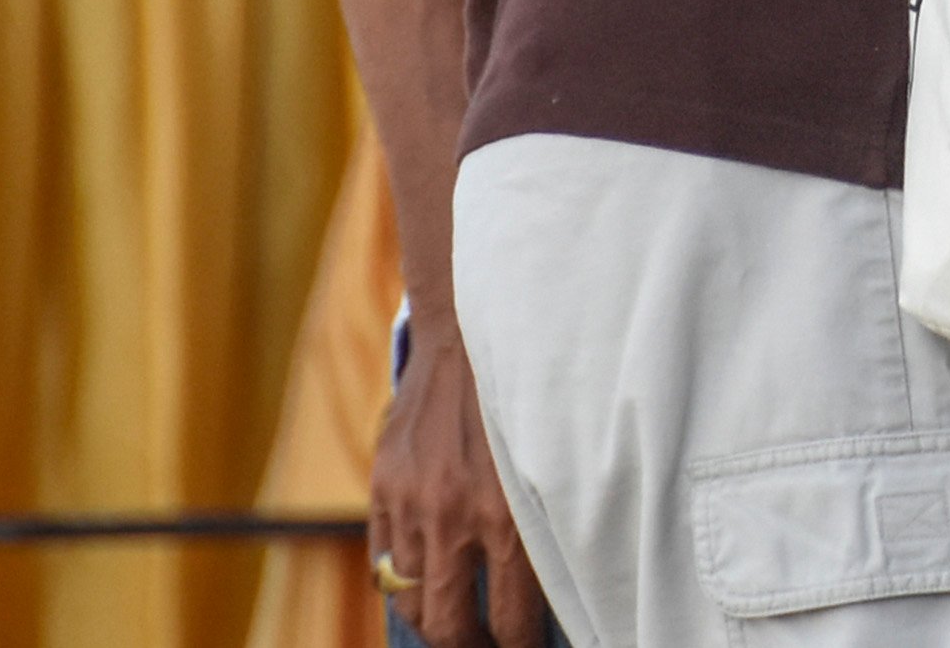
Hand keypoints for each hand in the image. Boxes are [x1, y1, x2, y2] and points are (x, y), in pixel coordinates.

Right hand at [369, 326, 549, 647]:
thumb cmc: (532, 396)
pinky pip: (386, 561)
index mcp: (512, 515)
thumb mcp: (555, 459)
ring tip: (457, 629)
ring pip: (414, 600)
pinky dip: (403, 582)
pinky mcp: (384, 488)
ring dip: (436, 623)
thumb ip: (546, 520)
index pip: (514, 617)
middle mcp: (458, 516)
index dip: (521, 645)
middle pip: (454, 623)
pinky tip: (425, 587)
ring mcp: (414, 505)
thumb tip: (564, 581)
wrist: (474, 334)